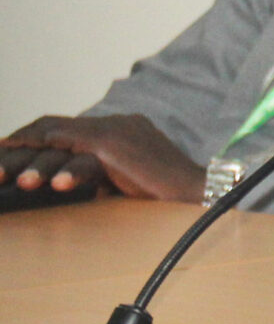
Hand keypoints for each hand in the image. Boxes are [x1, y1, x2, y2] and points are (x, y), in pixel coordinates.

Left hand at [1, 114, 203, 201]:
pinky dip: (69, 169)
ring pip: (61, 142)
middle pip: (49, 132)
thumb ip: (89, 174)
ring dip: (35, 163)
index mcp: (110, 131)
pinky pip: (86, 154)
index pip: (56, 129)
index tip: (0, 160)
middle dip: (17, 153)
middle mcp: (112, 125)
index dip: (24, 142)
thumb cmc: (161, 198)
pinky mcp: (124, 147)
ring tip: (20, 182)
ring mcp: (118, 133)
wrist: (204, 195)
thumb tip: (54, 180)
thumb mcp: (115, 181)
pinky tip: (56, 184)